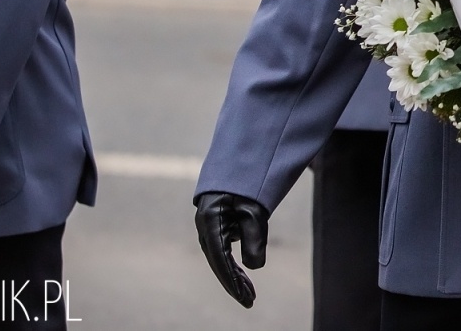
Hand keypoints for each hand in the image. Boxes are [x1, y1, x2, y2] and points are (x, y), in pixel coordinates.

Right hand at [195, 191, 268, 307]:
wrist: (242, 160)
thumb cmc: (247, 183)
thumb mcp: (255, 209)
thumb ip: (254, 236)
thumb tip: (254, 267)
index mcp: (211, 220)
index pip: (220, 258)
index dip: (232, 280)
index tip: (244, 297)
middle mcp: (205, 225)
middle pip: (218, 261)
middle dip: (234, 283)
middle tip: (250, 301)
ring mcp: (209, 226)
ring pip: (220, 257)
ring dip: (234, 275)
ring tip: (250, 293)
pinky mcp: (216, 225)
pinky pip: (223, 250)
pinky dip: (233, 263)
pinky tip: (242, 275)